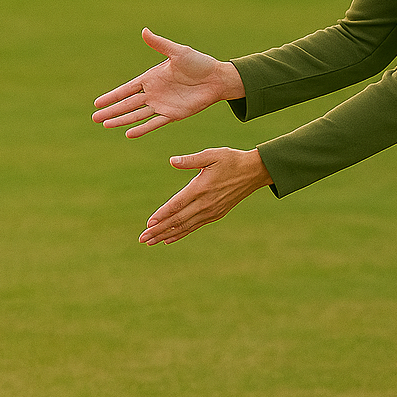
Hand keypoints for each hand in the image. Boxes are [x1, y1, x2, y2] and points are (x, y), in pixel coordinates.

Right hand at [92, 29, 242, 137]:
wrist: (217, 79)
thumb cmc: (199, 63)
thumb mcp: (178, 52)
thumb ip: (160, 44)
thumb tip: (144, 30)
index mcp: (151, 78)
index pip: (126, 89)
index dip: (111, 96)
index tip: (97, 103)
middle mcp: (153, 93)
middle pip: (127, 104)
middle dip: (111, 111)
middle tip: (94, 118)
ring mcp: (162, 105)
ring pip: (136, 115)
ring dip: (122, 120)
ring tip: (106, 125)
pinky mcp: (173, 115)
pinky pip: (154, 123)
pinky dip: (142, 128)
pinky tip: (129, 133)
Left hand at [140, 148, 272, 244]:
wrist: (254, 172)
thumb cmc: (231, 160)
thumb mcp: (212, 155)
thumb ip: (191, 160)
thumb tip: (173, 161)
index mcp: (201, 188)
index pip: (177, 205)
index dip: (162, 215)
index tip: (148, 224)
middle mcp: (205, 203)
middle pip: (177, 220)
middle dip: (158, 230)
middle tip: (142, 239)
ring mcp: (211, 211)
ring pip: (184, 226)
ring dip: (166, 235)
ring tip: (150, 242)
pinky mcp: (215, 214)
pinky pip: (194, 227)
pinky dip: (180, 233)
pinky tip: (168, 239)